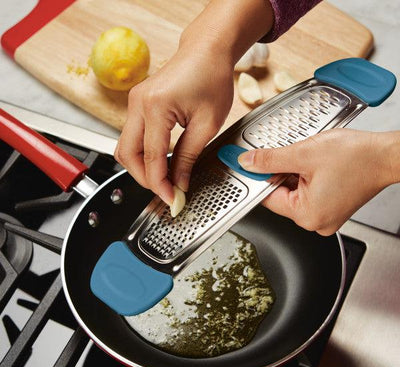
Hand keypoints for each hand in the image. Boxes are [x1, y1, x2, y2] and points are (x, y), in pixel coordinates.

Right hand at [115, 39, 233, 204]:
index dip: (160, 184)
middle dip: (144, 178)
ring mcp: (135, 103)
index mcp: (156, 107)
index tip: (172, 199)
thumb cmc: (212, 77)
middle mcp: (138, 104)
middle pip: (127, 155)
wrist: (207, 51)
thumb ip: (189, 157)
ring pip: (124, 147)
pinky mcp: (138, 104)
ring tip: (163, 179)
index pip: (150, 158)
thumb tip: (180, 183)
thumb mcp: (207, 124)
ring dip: (140, 167)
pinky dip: (142, 153)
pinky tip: (159, 162)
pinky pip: (131, 136)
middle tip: (166, 191)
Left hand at [238, 128, 398, 235]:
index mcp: (307, 215)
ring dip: (295, 173)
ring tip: (313, 160)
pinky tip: (317, 166)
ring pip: (294, 191)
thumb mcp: (304, 153)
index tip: (251, 164)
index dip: (259, 177)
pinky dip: (306, 177)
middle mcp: (315, 221)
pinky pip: (307, 192)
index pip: (267, 198)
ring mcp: (324, 216)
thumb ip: (270, 160)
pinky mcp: (331, 207)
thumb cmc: (357, 157)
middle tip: (293, 155)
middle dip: (281, 173)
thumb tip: (248, 163)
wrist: (387, 155)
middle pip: (280, 194)